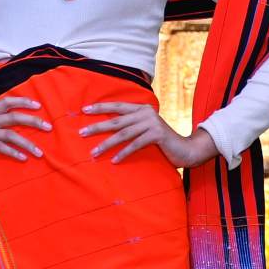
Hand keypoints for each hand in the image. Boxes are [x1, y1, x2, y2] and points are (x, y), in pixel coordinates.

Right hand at [0, 96, 50, 168]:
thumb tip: (7, 129)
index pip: (6, 102)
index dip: (23, 102)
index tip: (38, 105)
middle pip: (13, 116)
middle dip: (32, 121)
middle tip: (48, 127)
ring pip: (9, 133)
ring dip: (27, 143)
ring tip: (40, 153)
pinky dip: (13, 152)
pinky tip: (22, 159)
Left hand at [79, 103, 216, 167]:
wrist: (186, 149)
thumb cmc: (162, 142)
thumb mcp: (146, 129)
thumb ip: (132, 125)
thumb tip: (109, 128)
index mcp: (141, 109)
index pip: (117, 106)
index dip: (100, 108)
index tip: (84, 110)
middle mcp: (146, 113)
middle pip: (116, 120)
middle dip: (97, 127)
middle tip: (82, 133)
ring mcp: (152, 123)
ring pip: (124, 134)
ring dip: (107, 144)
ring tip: (94, 152)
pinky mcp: (157, 135)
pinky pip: (136, 145)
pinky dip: (124, 153)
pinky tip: (114, 161)